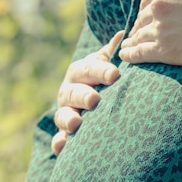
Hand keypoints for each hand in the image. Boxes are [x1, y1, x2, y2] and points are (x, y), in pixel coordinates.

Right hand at [52, 31, 122, 154]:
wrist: (93, 102)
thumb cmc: (104, 80)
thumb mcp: (106, 66)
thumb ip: (112, 54)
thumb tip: (122, 35)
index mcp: (80, 72)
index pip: (88, 68)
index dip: (100, 71)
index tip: (115, 75)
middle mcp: (68, 91)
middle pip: (73, 92)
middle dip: (83, 95)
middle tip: (94, 100)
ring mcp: (65, 113)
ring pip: (62, 115)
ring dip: (68, 119)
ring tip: (76, 124)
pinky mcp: (64, 134)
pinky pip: (59, 139)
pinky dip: (59, 143)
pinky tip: (61, 146)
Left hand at [119, 0, 181, 65]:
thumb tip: (178, 2)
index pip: (146, 1)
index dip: (144, 13)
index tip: (145, 21)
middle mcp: (158, 5)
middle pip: (141, 20)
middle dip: (139, 29)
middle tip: (137, 38)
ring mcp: (159, 28)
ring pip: (137, 37)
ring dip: (133, 43)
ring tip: (128, 48)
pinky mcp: (163, 50)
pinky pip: (138, 52)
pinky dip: (129, 55)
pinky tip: (124, 57)